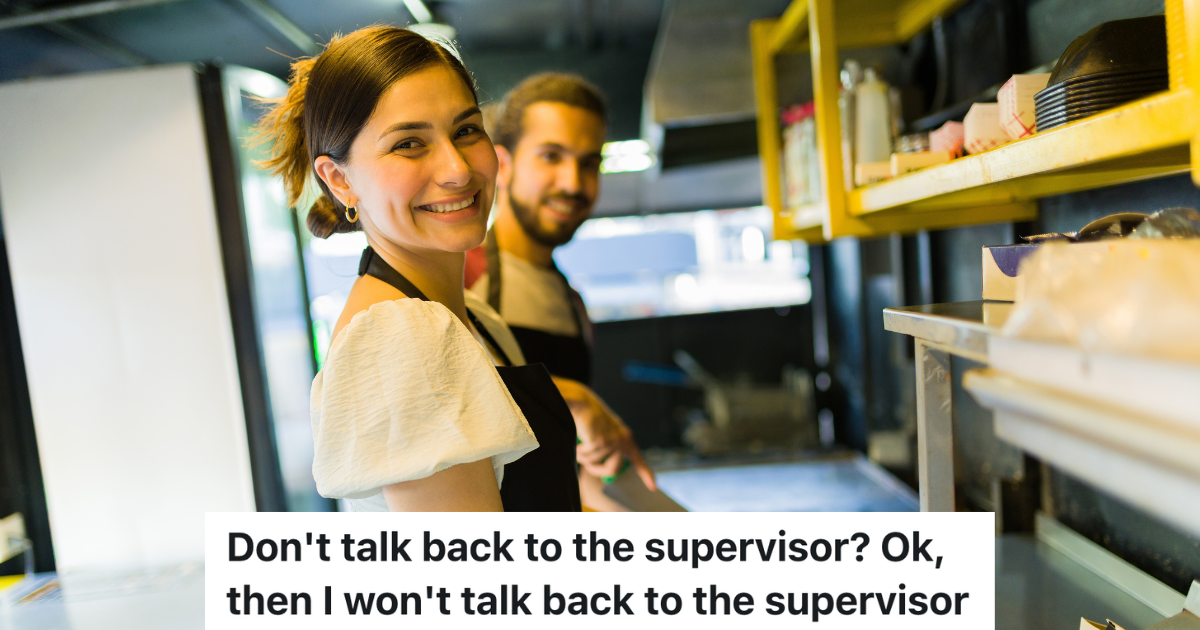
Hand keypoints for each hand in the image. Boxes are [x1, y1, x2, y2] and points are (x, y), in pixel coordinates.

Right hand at [552, 377, 656, 491]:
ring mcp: (614, 441)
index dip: (646, 474)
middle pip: (612, 470)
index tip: (654, 487)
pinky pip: (588, 457)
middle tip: (586, 464)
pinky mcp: (602, 442)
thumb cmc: (591, 424)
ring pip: (596, 463)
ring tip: (580, 446)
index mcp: (626, 440)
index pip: (638, 460)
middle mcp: (623, 440)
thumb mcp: (604, 438)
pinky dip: (579, 452)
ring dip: (584, 458)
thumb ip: (610, 453)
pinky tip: (578, 442)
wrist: (583, 406)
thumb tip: (611, 472)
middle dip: (596, 470)